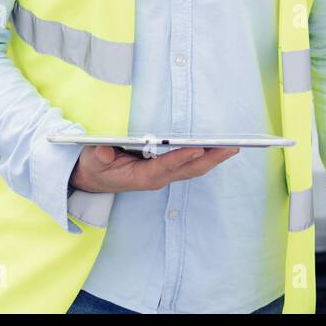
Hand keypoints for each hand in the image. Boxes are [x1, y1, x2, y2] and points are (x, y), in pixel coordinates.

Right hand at [70, 145, 238, 193]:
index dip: (181, 158)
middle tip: (231, 147)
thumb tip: (104, 151)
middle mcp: (157, 178)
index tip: (198, 149)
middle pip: (188, 170)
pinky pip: (190, 165)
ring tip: (232, 146)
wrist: (95, 179)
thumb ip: (98, 156)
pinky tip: (218, 149)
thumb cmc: (96, 166)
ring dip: (214, 158)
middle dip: (210, 159)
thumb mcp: (92, 160)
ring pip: (193, 168)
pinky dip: (206, 157)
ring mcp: (164, 175)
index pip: (164, 167)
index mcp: (141, 176)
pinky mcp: (166, 171)